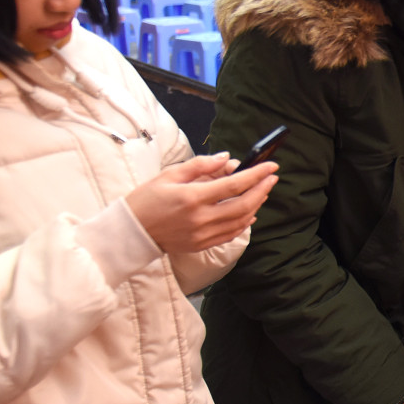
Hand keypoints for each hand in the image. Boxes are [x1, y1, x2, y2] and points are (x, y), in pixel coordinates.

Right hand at [125, 154, 275, 254]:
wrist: (131, 231)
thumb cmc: (146, 199)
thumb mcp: (169, 175)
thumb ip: (200, 165)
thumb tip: (226, 158)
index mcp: (193, 197)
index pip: (234, 184)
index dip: (256, 174)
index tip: (271, 166)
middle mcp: (201, 218)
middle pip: (244, 204)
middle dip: (262, 189)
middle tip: (272, 178)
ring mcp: (202, 234)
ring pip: (241, 221)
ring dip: (256, 205)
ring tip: (262, 191)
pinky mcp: (202, 245)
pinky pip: (231, 234)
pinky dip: (245, 222)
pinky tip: (250, 212)